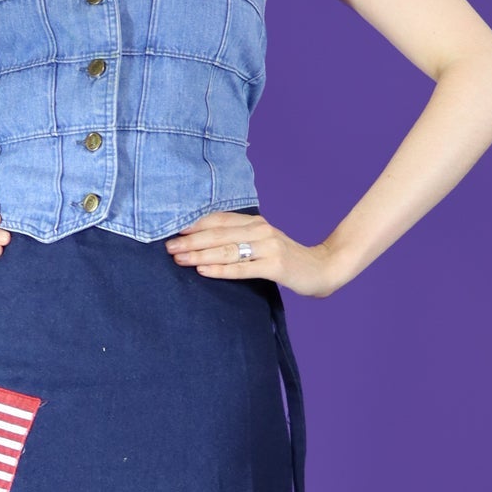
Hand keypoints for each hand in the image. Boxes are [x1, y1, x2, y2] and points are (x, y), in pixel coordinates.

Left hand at [164, 211, 343, 295]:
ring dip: (200, 254)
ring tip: (179, 259)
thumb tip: (204, 241)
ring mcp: (269, 248)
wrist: (323, 269)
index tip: (171, 229)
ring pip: (227, 250)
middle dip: (191, 240)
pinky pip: (242, 269)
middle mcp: (261, 231)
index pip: (220, 220)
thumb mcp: (263, 242)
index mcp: (256, 222)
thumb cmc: (287, 258)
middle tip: (168, 247)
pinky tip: (202, 270)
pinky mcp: (275, 267)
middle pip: (219, 234)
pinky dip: (220, 269)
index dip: (195, 224)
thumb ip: (240, 239)